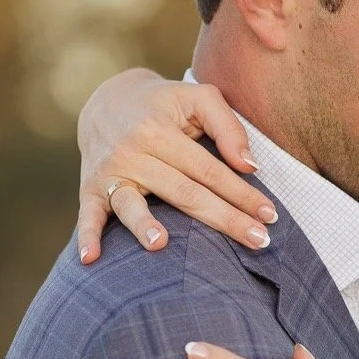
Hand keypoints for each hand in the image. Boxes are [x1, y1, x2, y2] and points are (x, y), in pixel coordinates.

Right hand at [76, 69, 278, 262]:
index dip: (242, 194)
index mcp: (160, 130)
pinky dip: (88, 236)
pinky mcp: (90, 187)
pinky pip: (88, 214)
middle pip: (184, 193)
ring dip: (144, 225)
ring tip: (160, 244)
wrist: (106, 100)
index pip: (209, 170)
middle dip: (224, 219)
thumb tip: (249, 166)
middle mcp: (133, 151)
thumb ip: (228, 126)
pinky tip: (91, 260)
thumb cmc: (164, 105)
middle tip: (259, 242)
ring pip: (132, 204)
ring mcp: (110, 172)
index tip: (270, 216)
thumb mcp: (197, 98)